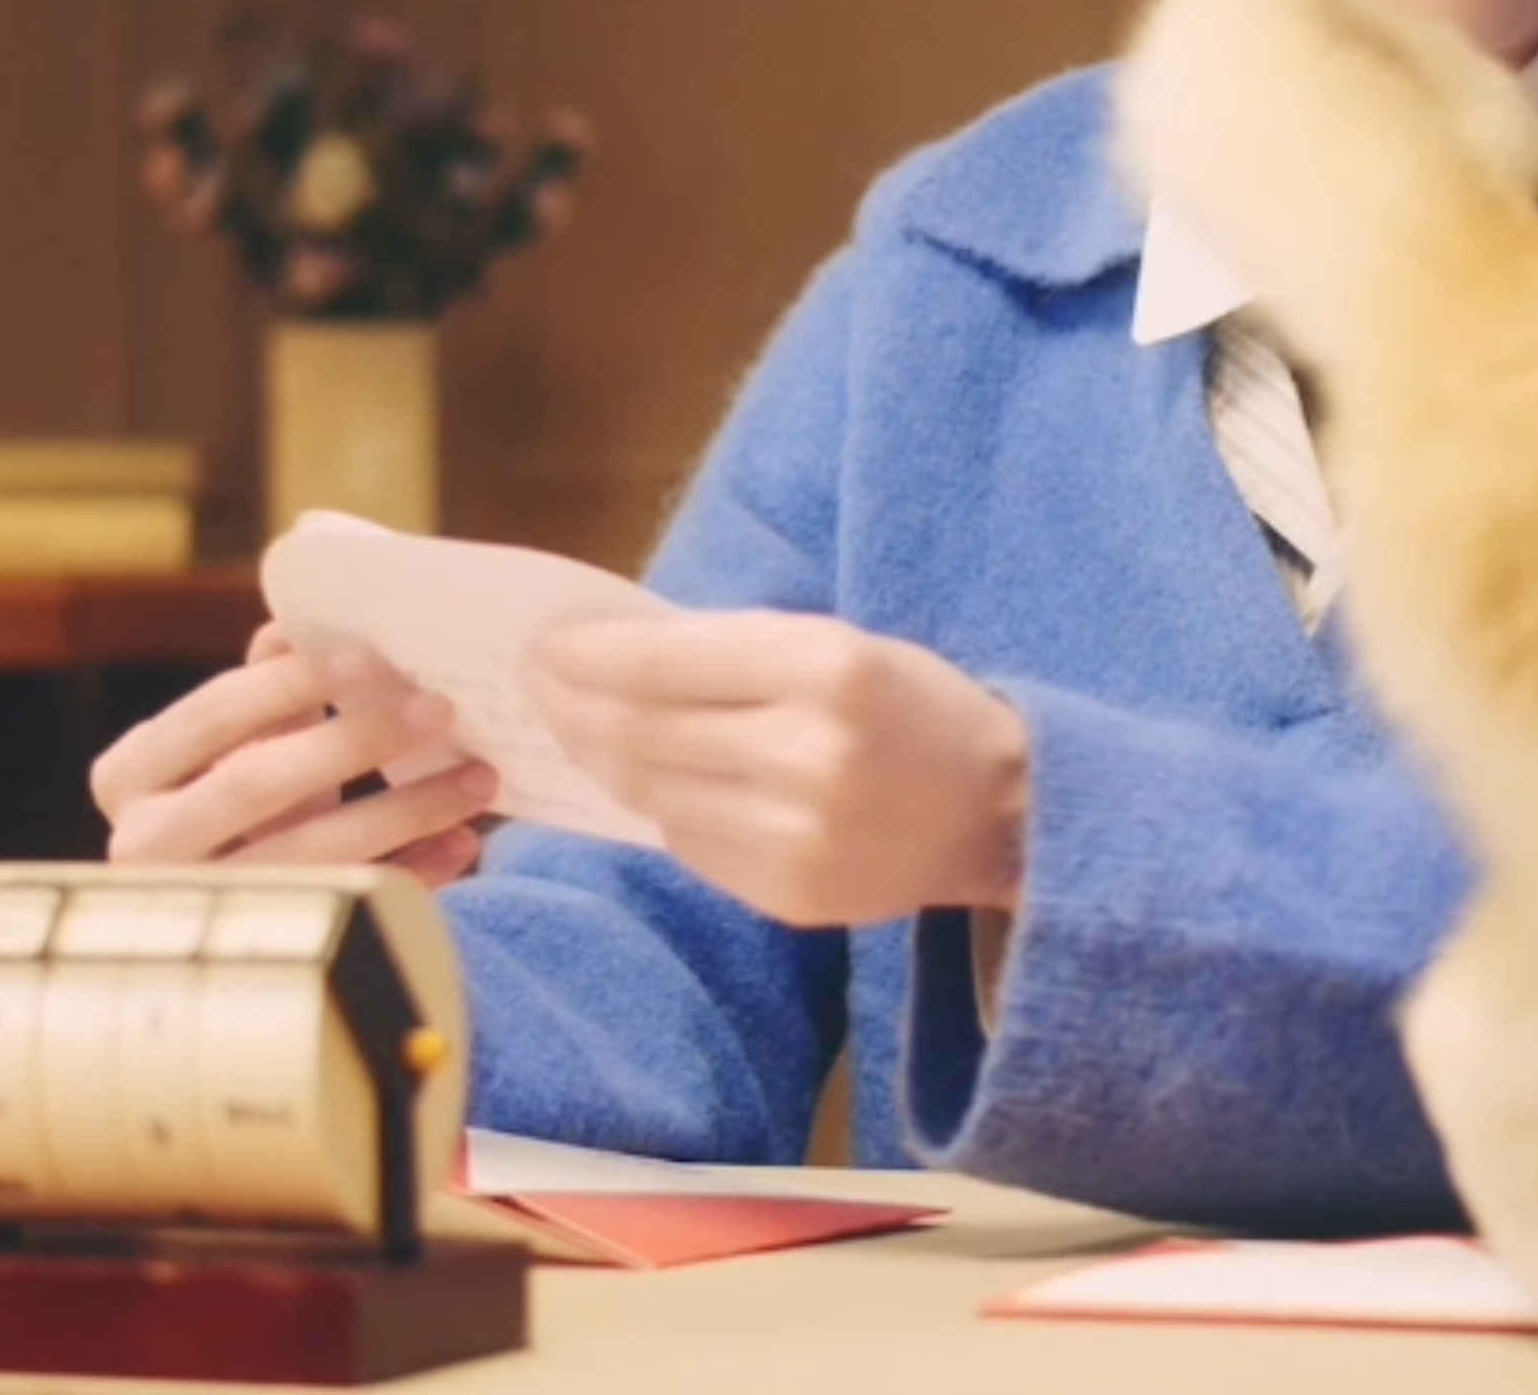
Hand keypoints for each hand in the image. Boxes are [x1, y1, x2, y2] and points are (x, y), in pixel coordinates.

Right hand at [90, 621, 500, 884]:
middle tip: (439, 709)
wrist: (227, 893)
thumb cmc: (239, 790)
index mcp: (131, 772)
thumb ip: (269, 681)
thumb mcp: (241, 735)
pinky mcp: (261, 951)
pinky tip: (463, 842)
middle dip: (355, 741)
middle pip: (256, 784)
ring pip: (312, 854)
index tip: (370, 658)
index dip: (292, 683)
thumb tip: (304, 622)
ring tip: (479, 778)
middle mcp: (143, 844)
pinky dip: (414, 873)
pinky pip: (348, 907)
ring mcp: (203, 904)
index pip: (214, 714)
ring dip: (406, 809)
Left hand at [533, 612, 1029, 928]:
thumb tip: (603, 652)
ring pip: (650, 794)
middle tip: (538, 688)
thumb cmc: (909, 706)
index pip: (657, 663)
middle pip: (637, 733)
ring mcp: (795, 834)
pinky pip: (688, 844)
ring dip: (602, 759)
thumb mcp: (838, 644)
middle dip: (571, 706)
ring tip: (582, 732)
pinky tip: (661, 783)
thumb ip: (731, 650)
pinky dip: (663, 809)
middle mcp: (805, 754)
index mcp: (823, 668)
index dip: (583, 656)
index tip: (544, 646)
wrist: (999, 811)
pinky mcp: (789, 893)